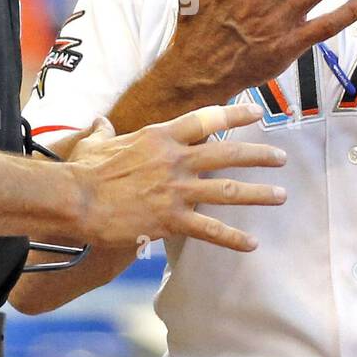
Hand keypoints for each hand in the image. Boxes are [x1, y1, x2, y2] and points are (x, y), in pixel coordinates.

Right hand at [65, 103, 286, 252]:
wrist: (75, 199)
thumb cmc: (83, 171)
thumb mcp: (96, 143)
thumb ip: (103, 131)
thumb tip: (98, 121)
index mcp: (160, 137)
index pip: (206, 118)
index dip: (234, 114)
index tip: (257, 111)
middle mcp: (175, 160)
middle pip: (227, 153)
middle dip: (258, 155)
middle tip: (281, 157)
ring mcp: (176, 190)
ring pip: (227, 191)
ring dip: (258, 193)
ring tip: (280, 195)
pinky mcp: (171, 219)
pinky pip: (210, 230)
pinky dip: (233, 238)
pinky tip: (252, 244)